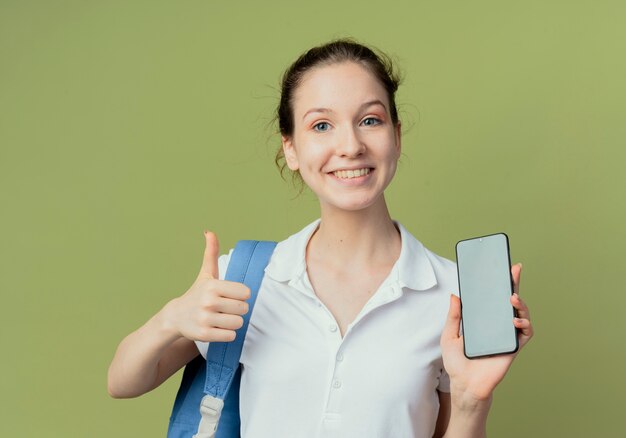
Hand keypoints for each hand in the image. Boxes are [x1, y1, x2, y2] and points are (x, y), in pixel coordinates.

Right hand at [163, 231, 250, 342]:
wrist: (175, 316)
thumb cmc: (197, 293)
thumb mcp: (205, 274)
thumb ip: (211, 253)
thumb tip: (209, 231)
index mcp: (213, 285)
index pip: (245, 292)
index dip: (240, 295)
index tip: (229, 296)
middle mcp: (208, 301)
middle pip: (244, 309)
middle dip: (237, 310)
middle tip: (224, 308)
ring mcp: (206, 319)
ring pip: (238, 323)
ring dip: (232, 322)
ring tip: (220, 318)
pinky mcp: (204, 335)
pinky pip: (230, 336)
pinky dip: (227, 334)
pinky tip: (216, 328)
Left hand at [440, 263, 533, 401]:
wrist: (464, 384)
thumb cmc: (457, 362)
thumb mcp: (450, 334)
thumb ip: (454, 316)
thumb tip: (455, 295)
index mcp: (482, 319)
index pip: (491, 297)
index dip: (497, 282)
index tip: (500, 266)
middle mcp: (496, 325)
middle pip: (509, 300)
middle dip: (514, 283)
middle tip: (514, 269)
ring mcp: (506, 335)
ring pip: (521, 313)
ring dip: (520, 303)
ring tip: (512, 297)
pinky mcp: (513, 347)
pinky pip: (525, 333)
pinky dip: (524, 324)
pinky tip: (515, 320)